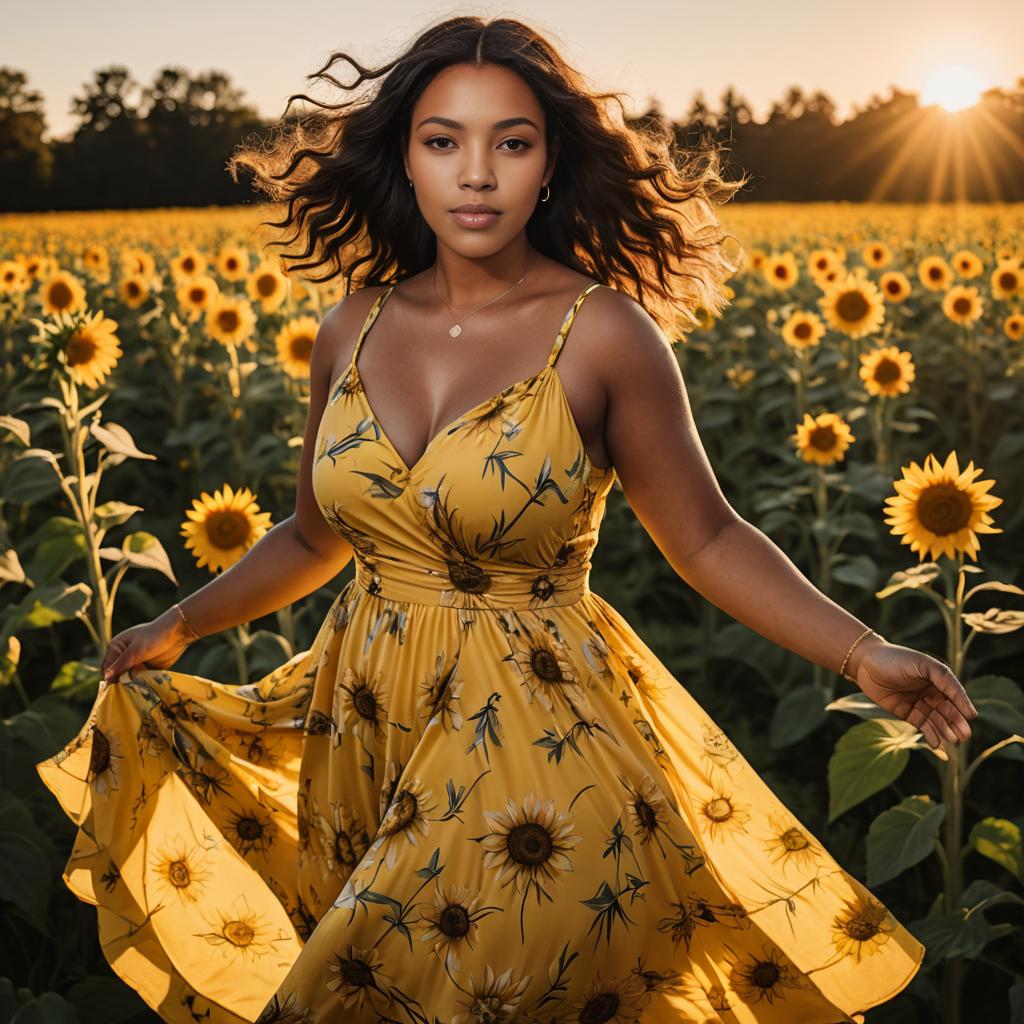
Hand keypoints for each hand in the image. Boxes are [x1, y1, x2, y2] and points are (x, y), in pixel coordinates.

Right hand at [101, 611, 194, 681]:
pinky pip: (140, 680)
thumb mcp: (136, 651)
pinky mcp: (146, 669)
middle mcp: (124, 655)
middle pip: (117, 674)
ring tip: (136, 689)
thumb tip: (106, 676)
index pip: (107, 667)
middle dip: (121, 682)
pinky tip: (144, 689)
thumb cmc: (154, 637)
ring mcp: (135, 663)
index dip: (110, 678)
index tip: (116, 688)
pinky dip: (140, 685)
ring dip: (131, 685)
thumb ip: (122, 664)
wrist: (178, 633)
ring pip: (128, 679)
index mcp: (117, 647)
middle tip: (128, 689)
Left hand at [851, 637, 976, 749]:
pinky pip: (922, 726)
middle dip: (957, 723)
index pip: (954, 694)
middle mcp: (931, 692)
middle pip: (948, 710)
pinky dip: (930, 735)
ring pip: (937, 720)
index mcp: (938, 678)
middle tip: (965, 736)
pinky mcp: (907, 713)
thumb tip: (963, 701)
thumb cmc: (895, 659)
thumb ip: (944, 680)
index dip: (962, 705)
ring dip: (946, 731)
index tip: (970, 716)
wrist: (864, 663)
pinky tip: (936, 744)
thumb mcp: (923, 665)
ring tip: (954, 741)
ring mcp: (919, 703)